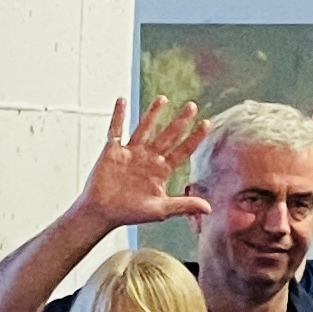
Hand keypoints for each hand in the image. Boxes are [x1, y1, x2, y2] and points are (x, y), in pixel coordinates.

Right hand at [68, 98, 209, 228]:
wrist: (103, 213)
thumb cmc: (131, 213)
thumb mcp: (161, 209)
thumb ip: (184, 205)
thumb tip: (209, 208)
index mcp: (161, 170)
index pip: (182, 150)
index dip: (194, 138)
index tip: (207, 123)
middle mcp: (149, 158)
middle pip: (168, 135)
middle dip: (180, 121)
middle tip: (192, 106)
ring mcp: (131, 152)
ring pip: (145, 128)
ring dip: (153, 113)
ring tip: (163, 98)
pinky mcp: (113, 151)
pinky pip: (115, 129)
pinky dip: (118, 115)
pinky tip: (122, 100)